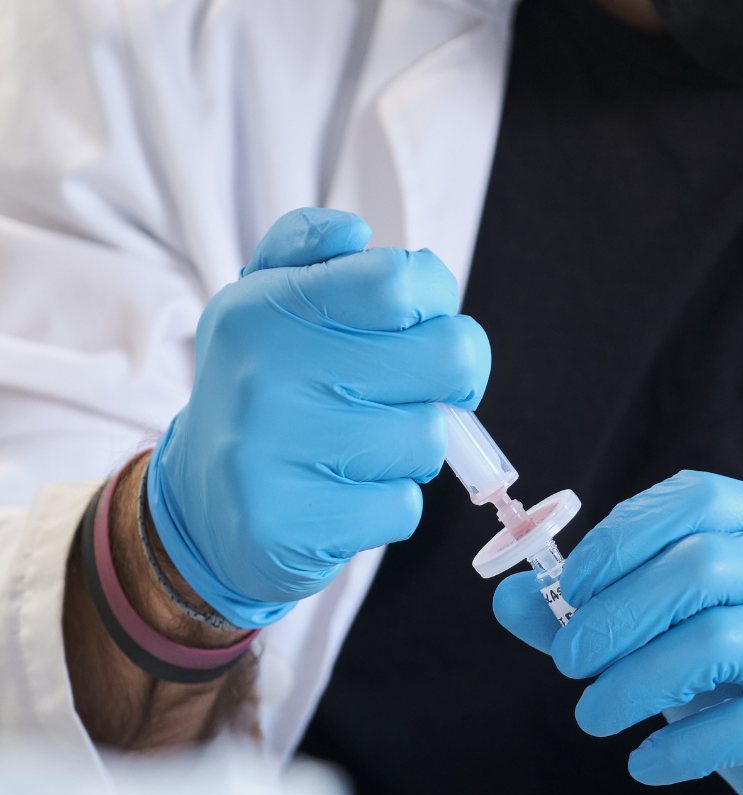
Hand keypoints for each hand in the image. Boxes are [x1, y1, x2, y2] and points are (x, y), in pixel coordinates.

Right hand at [147, 208, 490, 627]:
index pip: (401, 282)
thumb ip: (309, 249)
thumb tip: (356, 230)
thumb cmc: (265, 393)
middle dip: (451, 379)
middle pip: (446, 359)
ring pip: (427, 440)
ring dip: (412, 449)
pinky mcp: (293, 528)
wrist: (203, 507)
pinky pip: (402, 507)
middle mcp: (265, 376)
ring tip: (364, 448)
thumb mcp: (265, 305)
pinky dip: (388, 504)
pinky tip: (344, 496)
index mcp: (265, 309)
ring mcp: (275, 456)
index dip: (438, 303)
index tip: (425, 325)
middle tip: (421, 390)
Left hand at [493, 470, 742, 794]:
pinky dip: (679, 745)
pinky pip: (742, 723)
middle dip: (616, 615)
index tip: (570, 587)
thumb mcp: (677, 626)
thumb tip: (510, 597)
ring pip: (717, 640)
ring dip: (633, 681)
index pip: (697, 499)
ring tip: (594, 712)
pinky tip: (644, 760)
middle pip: (702, 566)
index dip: (620, 539)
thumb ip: (598, 607)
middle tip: (570, 660)